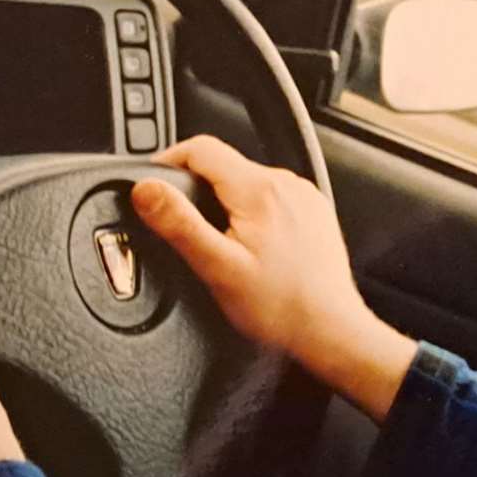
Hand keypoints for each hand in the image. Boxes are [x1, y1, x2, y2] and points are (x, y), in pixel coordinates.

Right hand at [130, 135, 416, 422]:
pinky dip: (252, 214)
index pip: (202, 148)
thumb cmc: (279, 305)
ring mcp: (305, 197)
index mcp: (260, 189)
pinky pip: (272, 199)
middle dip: (196, 188)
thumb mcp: (217, 266)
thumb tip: (147, 190)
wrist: (330, 327)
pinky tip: (249, 247)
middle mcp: (287, 184)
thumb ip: (179, 223)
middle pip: (225, 165)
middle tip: (177, 222)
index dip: (168, 160)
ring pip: (248, 183)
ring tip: (214, 241)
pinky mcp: (314, 212)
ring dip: (224, 202)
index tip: (151, 183)